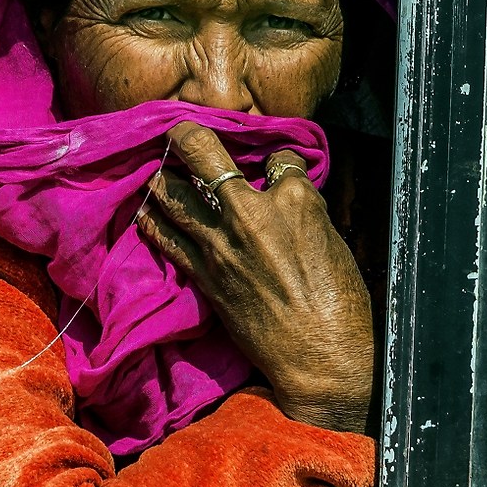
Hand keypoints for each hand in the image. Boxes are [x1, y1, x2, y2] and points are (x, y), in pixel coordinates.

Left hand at [135, 120, 375, 434]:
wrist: (320, 356)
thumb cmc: (340, 305)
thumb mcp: (333, 243)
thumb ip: (305, 214)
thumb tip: (290, 200)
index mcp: (296, 200)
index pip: (281, 159)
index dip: (279, 161)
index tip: (276, 168)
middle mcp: (253, 213)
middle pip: (210, 157)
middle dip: (190, 137)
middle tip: (179, 129)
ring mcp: (223, 244)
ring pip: (178, 196)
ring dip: (164, 179)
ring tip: (156, 170)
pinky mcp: (205, 275)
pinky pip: (168, 240)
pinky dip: (154, 223)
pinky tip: (146, 213)